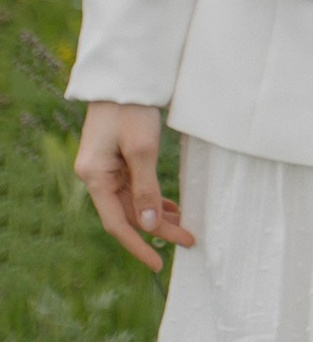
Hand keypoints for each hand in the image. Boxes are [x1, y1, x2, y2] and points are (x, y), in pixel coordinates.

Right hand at [75, 102, 192, 270]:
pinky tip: (169, 206)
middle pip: (128, 213)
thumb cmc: (131, 110)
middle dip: (157, 229)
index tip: (159, 264)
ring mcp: (106, 167)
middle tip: (188, 240)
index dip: (138, 245)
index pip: (117, 223)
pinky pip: (134, 187)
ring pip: (133, 201)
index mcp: (94, 176)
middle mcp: (96, 175)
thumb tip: (151, 225)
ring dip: (157, 213)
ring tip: (184, 224)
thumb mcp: (142, 150)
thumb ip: (146, 189)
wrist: (124, 77)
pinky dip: (153, 197)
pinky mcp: (117, 159)